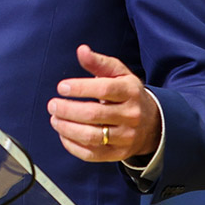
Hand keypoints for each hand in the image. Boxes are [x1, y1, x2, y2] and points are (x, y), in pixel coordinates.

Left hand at [47, 45, 160, 162]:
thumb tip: (82, 50)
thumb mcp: (119, 74)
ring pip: (92, 136)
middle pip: (94, 115)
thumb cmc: (128, 94)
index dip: (80, 88)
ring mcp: (125, 137)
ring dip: (67, 128)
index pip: (104, 90)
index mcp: (130, 91)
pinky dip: (72, 145)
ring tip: (54, 119)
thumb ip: (99, 62)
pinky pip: (91, 154)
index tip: (61, 87)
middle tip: (52, 105)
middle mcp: (131, 115)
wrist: (151, 123)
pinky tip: (63, 134)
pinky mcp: (118, 153)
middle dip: (68, 110)